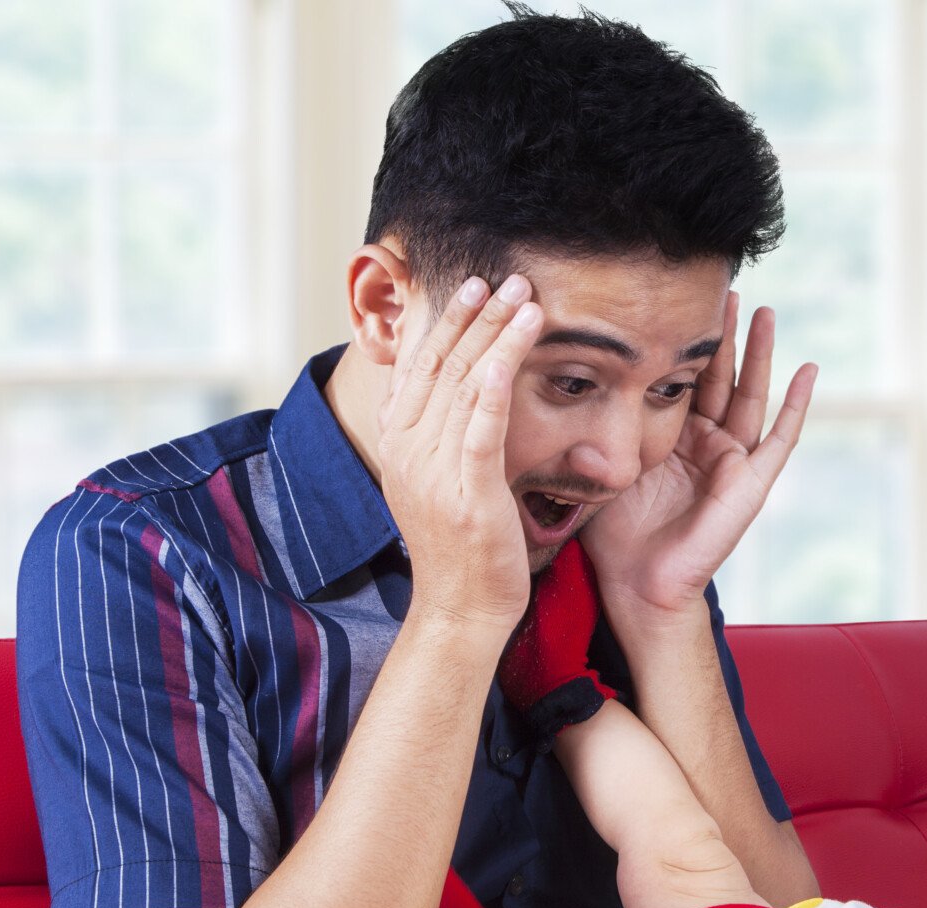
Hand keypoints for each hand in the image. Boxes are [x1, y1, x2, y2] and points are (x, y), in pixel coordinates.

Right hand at [377, 275, 544, 636]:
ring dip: (496, 337)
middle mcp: (408, 452)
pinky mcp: (466, 495)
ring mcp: (433, 473)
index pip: (420, 366)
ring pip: (462, 387)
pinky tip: (507, 354)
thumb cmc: (464, 546)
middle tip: (507, 276)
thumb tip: (458, 387)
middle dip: (476, 316)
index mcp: (400, 443)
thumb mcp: (441, 478)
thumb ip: (444, 433)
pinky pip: (478, 431)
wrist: (462, 611)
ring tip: (526, 299)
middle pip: (441, 366)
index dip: (446, 322)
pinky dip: (491, 388)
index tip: (472, 286)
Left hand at [581, 292, 817, 631]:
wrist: (637, 586)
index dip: (683, 340)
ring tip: (765, 311)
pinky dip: (797, 405)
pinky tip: (809, 371)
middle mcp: (705, 444)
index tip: (677, 298)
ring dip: (760, 354)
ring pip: (752, 395)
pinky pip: (779, 438)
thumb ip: (592, 429)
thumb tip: (558, 382)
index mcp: (671, 438)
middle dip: (724, 334)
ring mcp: (732, 461)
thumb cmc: (615, 536)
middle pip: (721, 377)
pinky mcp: (751, 483)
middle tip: (725, 287)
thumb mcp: (600, 466)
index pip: (682, 378)